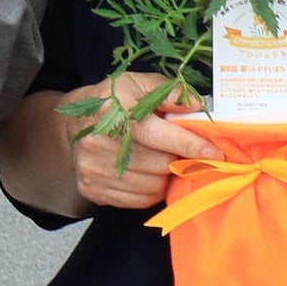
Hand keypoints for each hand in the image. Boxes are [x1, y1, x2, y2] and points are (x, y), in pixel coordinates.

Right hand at [61, 75, 210, 212]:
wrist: (72, 125)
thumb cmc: (113, 103)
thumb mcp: (137, 84)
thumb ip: (169, 92)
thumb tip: (199, 106)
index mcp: (114, 114)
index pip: (158, 135)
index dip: (190, 144)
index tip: (214, 152)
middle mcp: (99, 144)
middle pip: (160, 164)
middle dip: (175, 158)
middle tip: (174, 148)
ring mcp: (94, 170)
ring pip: (152, 186)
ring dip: (163, 175)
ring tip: (155, 158)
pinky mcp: (93, 190)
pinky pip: (139, 200)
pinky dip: (149, 190)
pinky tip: (143, 172)